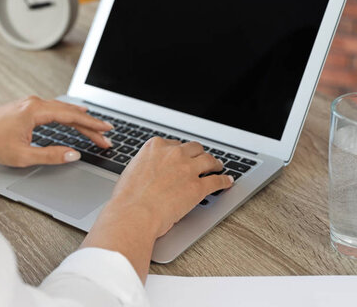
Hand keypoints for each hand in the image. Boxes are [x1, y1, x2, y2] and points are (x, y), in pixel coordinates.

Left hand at [0, 96, 112, 166]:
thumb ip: (51, 155)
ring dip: (80, 120)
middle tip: (106, 136)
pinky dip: (68, 116)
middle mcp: (35, 103)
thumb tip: (73, 154)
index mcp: (36, 111)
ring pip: (63, 110)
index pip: (72, 117)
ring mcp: (31, 103)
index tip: (106, 131)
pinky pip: (54, 109)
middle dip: (90, 125)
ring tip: (96, 129)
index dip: (91, 125)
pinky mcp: (27, 107)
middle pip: (71, 113)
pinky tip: (75, 117)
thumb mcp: (22, 155)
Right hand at [81, 137, 233, 281]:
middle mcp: (173, 153)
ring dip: (215, 163)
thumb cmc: (128, 198)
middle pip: (194, 148)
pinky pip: (217, 181)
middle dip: (199, 154)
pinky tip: (227, 182)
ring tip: (217, 167)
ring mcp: (188, 169)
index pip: (174, 144)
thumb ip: (147, 167)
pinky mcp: (198, 186)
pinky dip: (224, 181)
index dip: (181, 151)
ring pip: (208, 160)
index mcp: (155, 147)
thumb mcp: (133, 172)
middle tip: (202, 159)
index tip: (183, 156)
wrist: (134, 213)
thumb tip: (152, 174)